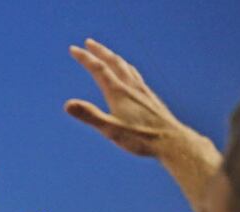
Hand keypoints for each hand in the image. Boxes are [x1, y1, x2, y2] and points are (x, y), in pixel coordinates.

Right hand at [65, 38, 184, 156]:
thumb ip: (90, 116)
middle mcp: (130, 87)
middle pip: (114, 62)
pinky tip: (129, 73)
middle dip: (99, 51)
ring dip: (113, 57)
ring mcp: (142, 91)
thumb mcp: (110, 130)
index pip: (98, 69)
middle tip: (88, 42)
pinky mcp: (149, 97)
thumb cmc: (140, 138)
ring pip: (126, 66)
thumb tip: (67, 104)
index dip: (85, 58)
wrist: (171, 141)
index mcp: (118, 93)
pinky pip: (136, 75)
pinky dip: (127, 67)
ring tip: (107, 54)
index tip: (74, 49)